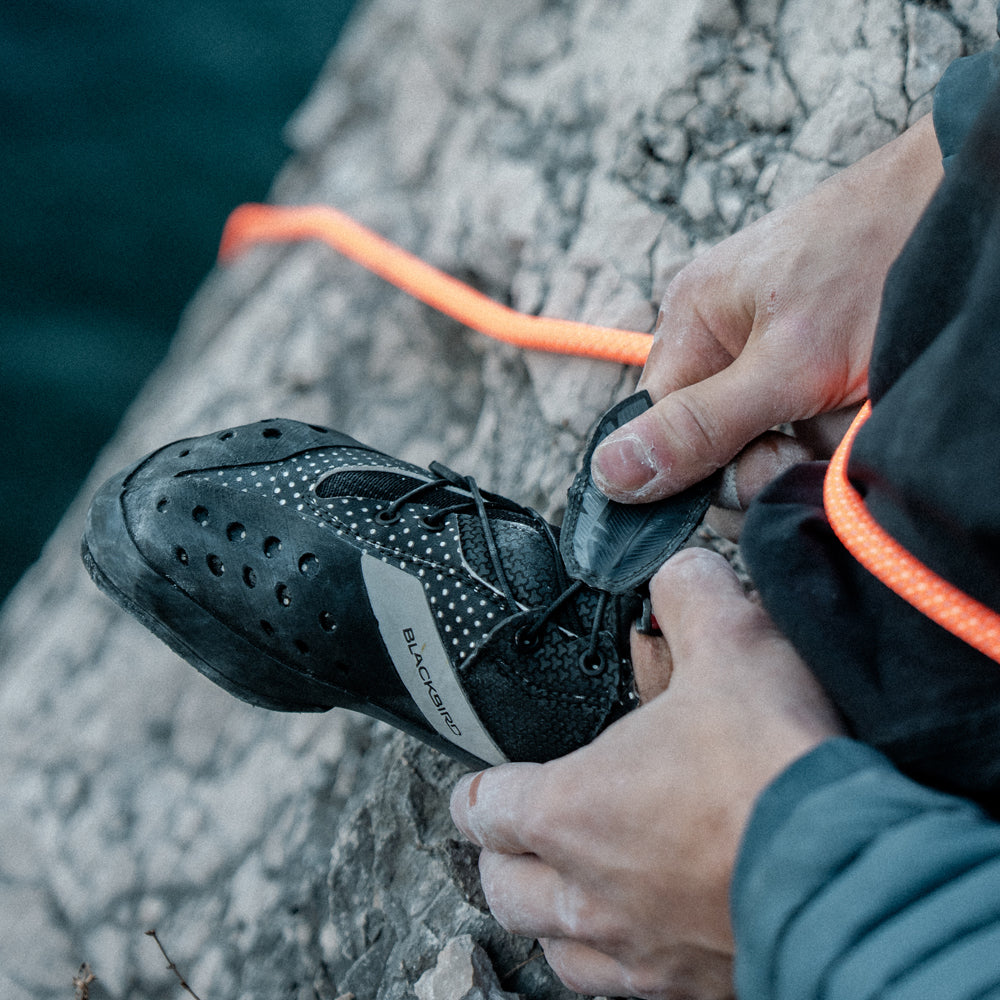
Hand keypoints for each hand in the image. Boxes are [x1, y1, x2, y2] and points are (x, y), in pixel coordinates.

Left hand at [450, 549, 843, 999]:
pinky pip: (626, 990)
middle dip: (502, 859)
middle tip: (518, 838)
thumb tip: (681, 575)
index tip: (483, 787)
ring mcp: (639, 949)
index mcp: (572, 809)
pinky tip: (645, 936)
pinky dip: (620, 962)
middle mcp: (590, 890)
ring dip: (552, 919)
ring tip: (568, 893)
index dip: (478, 791)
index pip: (486, 807)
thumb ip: (690, 597)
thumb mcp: (730, 642)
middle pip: (504, 889)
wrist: (856, 866)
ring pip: (556, 951)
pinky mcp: (693, 986)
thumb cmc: (775, 762)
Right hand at [592, 114, 943, 507]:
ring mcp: (772, 357)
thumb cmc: (879, 259)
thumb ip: (699, 426)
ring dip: (809, 445)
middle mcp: (723, 342)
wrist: (970, 211)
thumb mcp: (784, 362)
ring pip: (764, 445)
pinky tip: (862, 405)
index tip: (760, 461)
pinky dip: (836, 432)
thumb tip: (610, 473)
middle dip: (763, 455)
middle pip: (710, 446)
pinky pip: (806, 429)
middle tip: (809, 435)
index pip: (658, 430)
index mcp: (690, 323)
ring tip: (849, 406)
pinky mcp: (816, 370)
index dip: (698, 466)